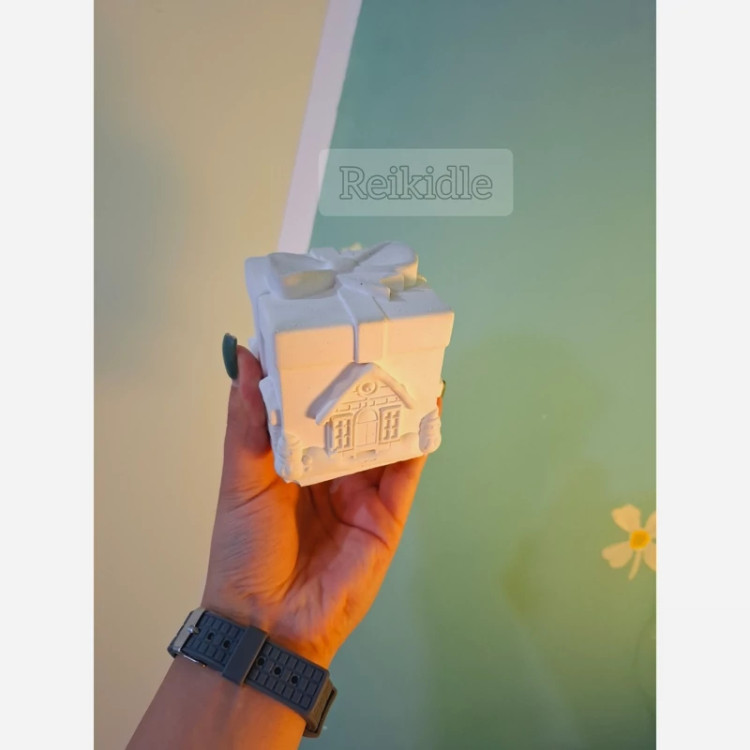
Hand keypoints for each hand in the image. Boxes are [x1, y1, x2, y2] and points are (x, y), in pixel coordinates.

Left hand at [201, 345, 438, 666]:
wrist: (270, 622)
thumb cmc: (246, 550)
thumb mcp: (240, 477)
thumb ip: (248, 419)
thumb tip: (243, 355)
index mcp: (293, 460)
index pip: (311, 408)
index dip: (320, 374)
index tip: (328, 331)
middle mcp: (330, 472)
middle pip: (354, 420)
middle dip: (366, 384)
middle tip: (378, 339)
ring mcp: (362, 492)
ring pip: (385, 440)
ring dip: (400, 406)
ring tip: (413, 363)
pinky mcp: (387, 514)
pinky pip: (407, 471)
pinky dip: (420, 441)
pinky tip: (430, 408)